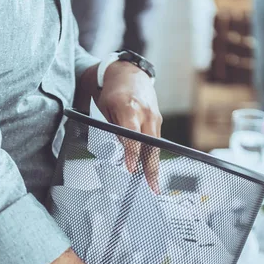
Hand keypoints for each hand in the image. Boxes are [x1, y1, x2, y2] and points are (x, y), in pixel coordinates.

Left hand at [81, 61, 162, 192]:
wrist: (130, 75)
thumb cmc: (112, 93)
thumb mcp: (106, 109)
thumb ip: (113, 130)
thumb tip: (116, 154)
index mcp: (129, 108)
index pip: (132, 135)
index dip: (131, 154)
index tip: (130, 169)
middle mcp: (145, 113)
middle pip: (149, 145)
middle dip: (150, 168)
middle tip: (151, 188)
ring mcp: (154, 117)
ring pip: (155, 147)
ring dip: (154, 168)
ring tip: (154, 187)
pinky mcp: (158, 121)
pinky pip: (155, 143)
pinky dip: (153, 158)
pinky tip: (152, 173)